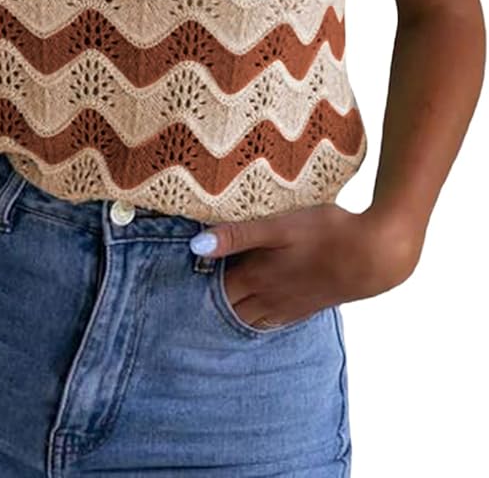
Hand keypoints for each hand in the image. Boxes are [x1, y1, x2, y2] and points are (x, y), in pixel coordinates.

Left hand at [193, 202, 423, 328]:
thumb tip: (195, 246)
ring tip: (212, 304)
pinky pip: (271, 320)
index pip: (213, 290)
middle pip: (228, 308)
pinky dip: (255, 318)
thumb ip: (237, 236)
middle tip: (184, 297)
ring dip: (230, 312)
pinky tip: (254, 311)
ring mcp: (289, 305)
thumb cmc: (327, 233)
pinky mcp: (307, 305)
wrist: (375, 256)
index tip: (172, 281)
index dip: (193, 286)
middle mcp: (269, 297)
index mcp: (257, 278)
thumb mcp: (279, 226)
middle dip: (207, 303)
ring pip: (249, 318)